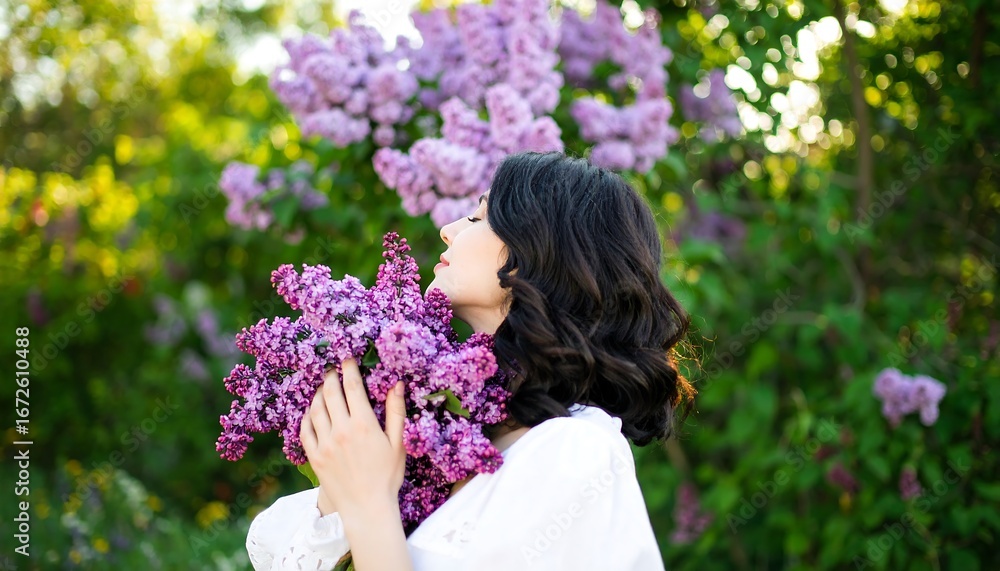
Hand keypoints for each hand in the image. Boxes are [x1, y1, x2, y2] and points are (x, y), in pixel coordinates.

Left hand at [300, 358, 406, 519]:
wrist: (367, 508)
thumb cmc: (387, 476)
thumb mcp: (398, 443)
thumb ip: (396, 412)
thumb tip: (396, 385)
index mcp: (363, 424)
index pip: (352, 386)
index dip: (349, 369)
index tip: (347, 359)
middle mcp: (341, 430)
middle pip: (330, 393)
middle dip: (330, 377)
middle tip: (332, 370)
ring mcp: (325, 443)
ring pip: (315, 409)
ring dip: (318, 394)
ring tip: (323, 388)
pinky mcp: (314, 457)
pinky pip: (305, 430)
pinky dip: (307, 416)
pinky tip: (312, 412)